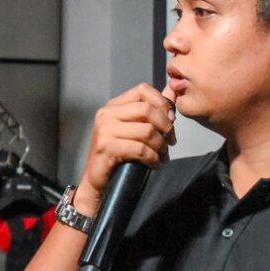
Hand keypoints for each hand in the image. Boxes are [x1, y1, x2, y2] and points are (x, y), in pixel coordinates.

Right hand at [77, 83, 177, 213]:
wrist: (97, 181)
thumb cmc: (118, 155)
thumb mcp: (134, 129)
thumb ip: (151, 110)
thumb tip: (172, 92)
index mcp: (113, 106)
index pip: (143, 90)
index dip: (162, 103)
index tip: (171, 120)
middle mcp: (107, 114)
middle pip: (147, 110)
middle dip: (166, 127)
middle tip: (170, 141)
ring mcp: (105, 130)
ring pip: (147, 131)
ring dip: (161, 146)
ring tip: (163, 156)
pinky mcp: (107, 147)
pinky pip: (141, 149)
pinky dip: (153, 159)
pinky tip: (155, 165)